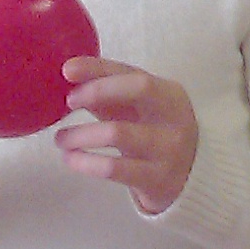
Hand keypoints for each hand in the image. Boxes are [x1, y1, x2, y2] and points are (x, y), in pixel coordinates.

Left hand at [54, 57, 200, 214]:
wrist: (189, 179)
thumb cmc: (154, 136)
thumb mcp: (138, 112)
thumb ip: (108, 95)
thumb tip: (69, 76)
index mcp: (170, 94)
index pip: (133, 72)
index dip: (99, 69)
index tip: (68, 70)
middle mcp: (175, 117)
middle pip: (139, 90)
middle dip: (97, 91)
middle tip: (68, 103)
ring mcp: (169, 149)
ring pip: (118, 132)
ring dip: (80, 134)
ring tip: (61, 139)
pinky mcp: (157, 179)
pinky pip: (113, 168)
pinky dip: (85, 162)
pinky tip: (71, 159)